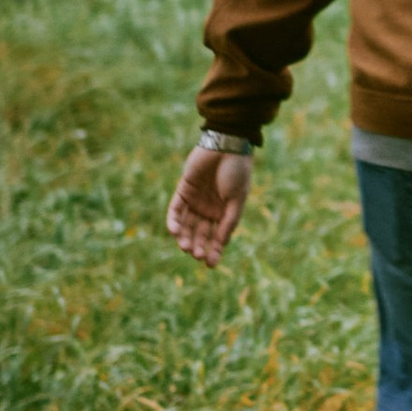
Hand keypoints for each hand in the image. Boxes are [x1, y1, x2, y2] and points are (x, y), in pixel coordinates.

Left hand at [166, 143, 252, 266]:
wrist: (226, 145)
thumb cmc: (237, 172)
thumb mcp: (237, 200)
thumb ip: (228, 221)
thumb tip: (221, 244)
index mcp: (225, 212)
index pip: (217, 237)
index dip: (214, 251)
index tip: (209, 265)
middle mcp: (210, 209)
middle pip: (200, 233)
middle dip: (198, 245)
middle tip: (195, 255)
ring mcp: (196, 200)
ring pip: (186, 224)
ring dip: (185, 237)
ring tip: (184, 246)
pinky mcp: (183, 190)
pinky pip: (175, 209)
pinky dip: (174, 221)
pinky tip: (175, 231)